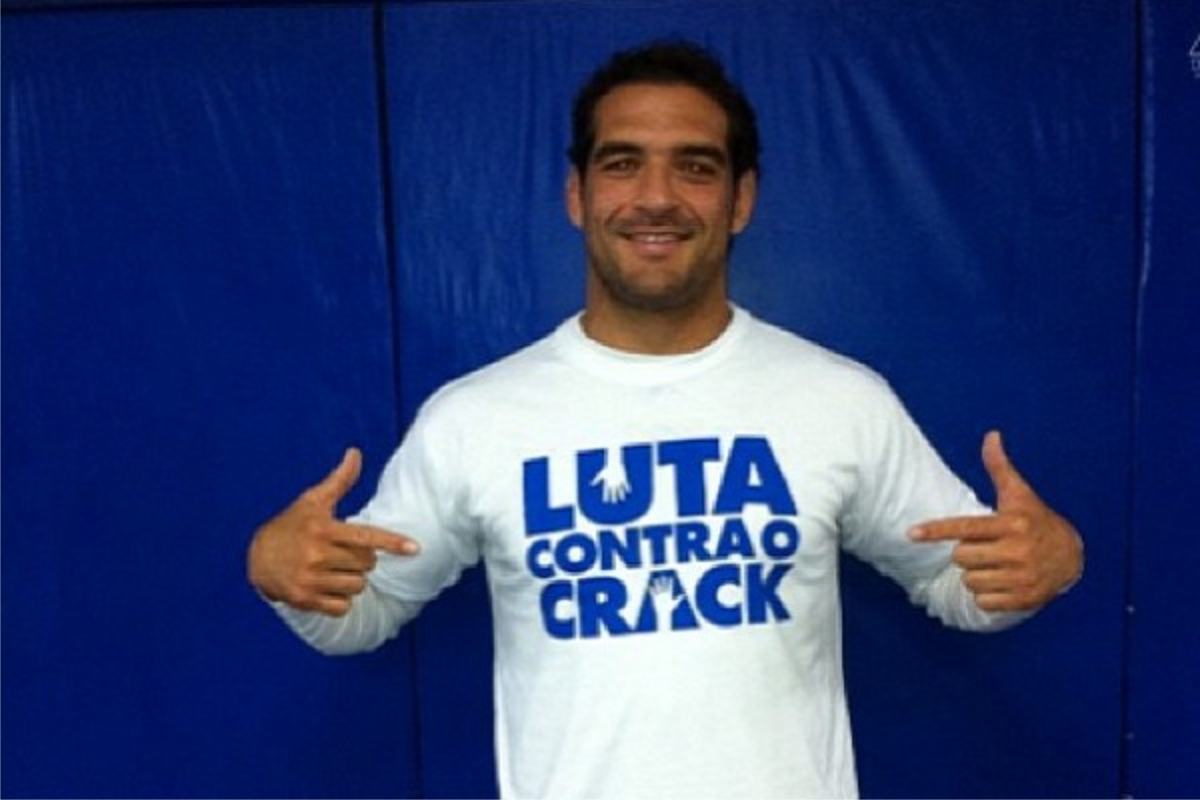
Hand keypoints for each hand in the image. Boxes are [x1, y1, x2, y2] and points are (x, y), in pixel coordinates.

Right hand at [247, 448, 418, 615]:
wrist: (257, 557)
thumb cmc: (292, 525)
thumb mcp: (313, 501)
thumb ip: (339, 480)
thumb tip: (355, 453)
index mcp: (323, 529)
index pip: (366, 537)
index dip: (393, 543)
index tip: (416, 548)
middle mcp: (316, 555)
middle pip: (367, 563)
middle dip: (363, 558)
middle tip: (344, 552)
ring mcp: (310, 579)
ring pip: (358, 585)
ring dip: (353, 579)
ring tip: (334, 568)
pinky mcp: (305, 600)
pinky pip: (343, 606)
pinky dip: (341, 599)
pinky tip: (327, 586)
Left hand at [910, 431, 1083, 612]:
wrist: (1071, 557)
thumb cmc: (1036, 521)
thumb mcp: (1020, 494)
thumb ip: (1000, 467)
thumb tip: (991, 435)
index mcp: (1011, 525)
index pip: (965, 527)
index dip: (936, 530)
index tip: (910, 534)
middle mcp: (1016, 551)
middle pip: (961, 557)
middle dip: (967, 552)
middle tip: (985, 547)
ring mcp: (1021, 577)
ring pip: (969, 581)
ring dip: (975, 574)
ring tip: (996, 564)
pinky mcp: (1024, 599)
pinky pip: (982, 602)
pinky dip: (987, 595)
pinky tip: (1003, 582)